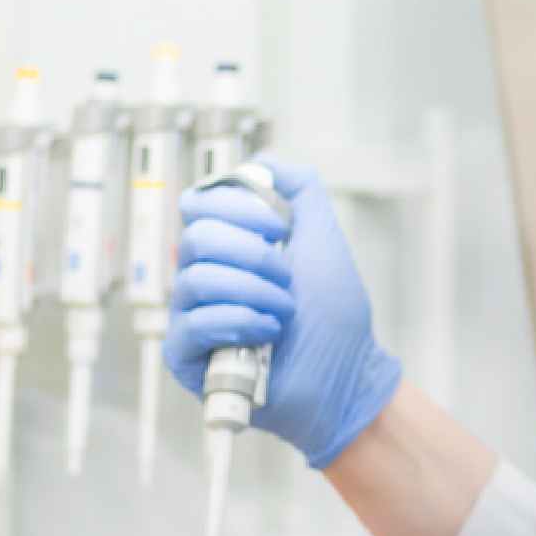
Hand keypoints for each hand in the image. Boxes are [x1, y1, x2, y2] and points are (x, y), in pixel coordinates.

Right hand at [163, 158, 401, 468]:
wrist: (347, 374)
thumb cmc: (335, 317)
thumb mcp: (323, 239)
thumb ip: (300, 191)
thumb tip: (263, 161)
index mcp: (227, 250)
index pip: (199, 207)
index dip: (236, 208)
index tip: (278, 228)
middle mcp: (204, 279)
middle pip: (194, 239)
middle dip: (252, 256)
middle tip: (287, 278)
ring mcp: (193, 318)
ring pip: (196, 280)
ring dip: (254, 293)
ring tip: (285, 312)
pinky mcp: (188, 359)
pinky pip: (193, 325)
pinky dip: (238, 323)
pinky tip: (268, 334)